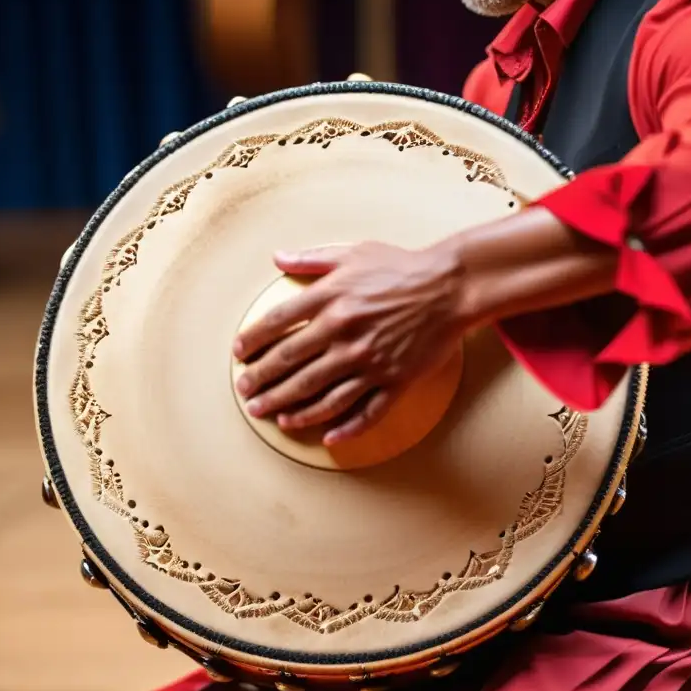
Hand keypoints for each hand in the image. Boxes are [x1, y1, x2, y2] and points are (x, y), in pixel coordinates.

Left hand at [233, 242, 471, 444]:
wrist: (451, 286)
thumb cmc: (401, 267)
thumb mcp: (353, 253)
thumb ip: (312, 259)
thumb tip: (277, 257)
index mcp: (332, 299)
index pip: (278, 323)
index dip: (253, 340)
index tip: (239, 354)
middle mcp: (344, 333)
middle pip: (291, 363)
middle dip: (263, 381)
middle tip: (245, 394)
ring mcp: (369, 361)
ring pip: (321, 393)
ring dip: (291, 408)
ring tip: (272, 417)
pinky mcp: (394, 381)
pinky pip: (366, 412)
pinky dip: (345, 428)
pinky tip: (326, 438)